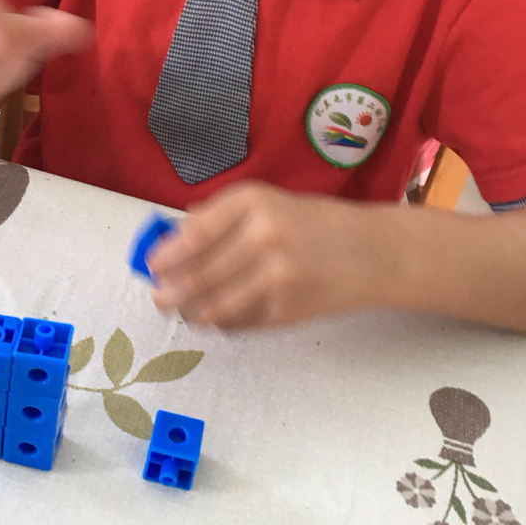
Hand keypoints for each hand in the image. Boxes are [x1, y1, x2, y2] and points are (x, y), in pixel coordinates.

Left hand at [149, 181, 383, 326]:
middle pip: (197, 274)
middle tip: (159, 298)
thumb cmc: (314, 224)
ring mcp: (276, 276)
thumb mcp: (268, 203)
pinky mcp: (286, 310)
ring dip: (191, 312)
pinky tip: (220, 317)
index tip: (152, 265)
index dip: (166, 255)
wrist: (373, 252)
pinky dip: (222, 323)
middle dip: (170, 291)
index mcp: (253, 201)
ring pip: (212, 306)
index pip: (194, 234)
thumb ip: (220, 219)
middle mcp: (263, 235)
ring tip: (185, 311)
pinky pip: (238, 322)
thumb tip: (169, 241)